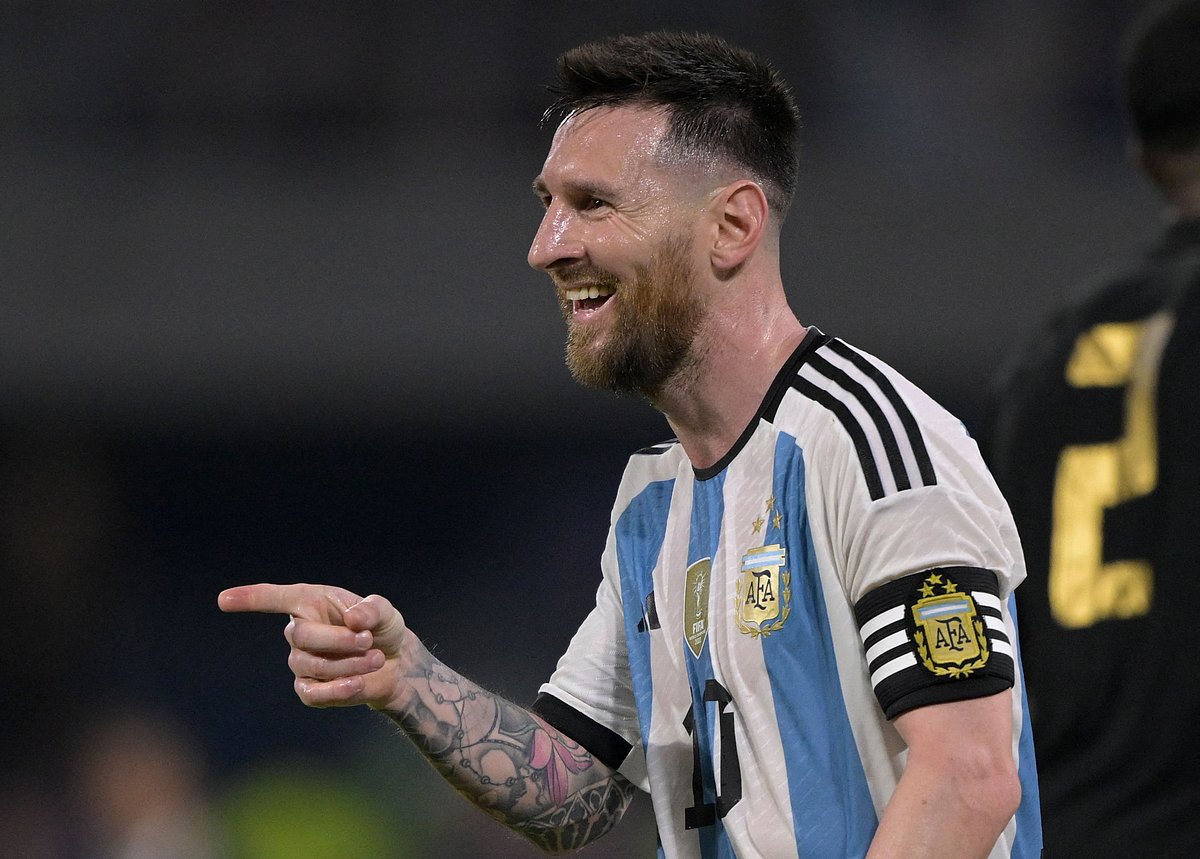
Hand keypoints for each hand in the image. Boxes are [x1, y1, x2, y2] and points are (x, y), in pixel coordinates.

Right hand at [218, 583, 411, 709]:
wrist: (395, 664)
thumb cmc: (383, 630)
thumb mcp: (385, 613)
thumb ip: (373, 609)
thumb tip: (354, 619)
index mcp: (310, 602)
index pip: (273, 598)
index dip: (249, 598)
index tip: (223, 600)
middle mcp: (299, 631)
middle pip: (301, 636)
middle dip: (338, 640)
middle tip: (367, 640)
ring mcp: (300, 662)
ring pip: (312, 665)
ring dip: (349, 663)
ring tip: (375, 658)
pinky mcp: (309, 689)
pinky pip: (312, 693)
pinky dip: (337, 689)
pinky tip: (356, 684)